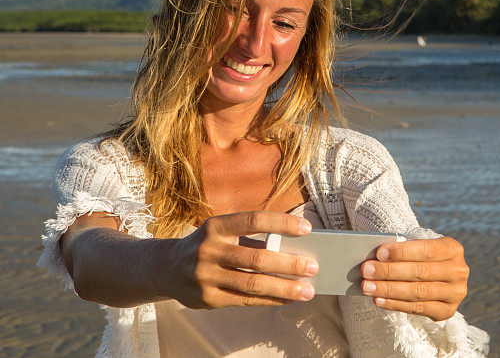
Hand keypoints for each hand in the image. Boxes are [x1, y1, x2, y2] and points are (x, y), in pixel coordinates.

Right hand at [158, 211, 318, 308]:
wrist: (166, 268)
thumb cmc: (208, 246)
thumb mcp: (222, 234)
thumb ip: (252, 239)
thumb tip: (294, 249)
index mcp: (215, 227)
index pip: (254, 221)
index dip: (282, 224)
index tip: (307, 229)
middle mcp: (208, 250)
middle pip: (257, 258)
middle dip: (289, 264)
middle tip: (313, 267)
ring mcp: (206, 277)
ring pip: (253, 284)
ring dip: (285, 288)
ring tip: (307, 290)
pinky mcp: (208, 299)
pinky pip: (245, 301)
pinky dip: (270, 300)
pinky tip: (287, 298)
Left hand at [360, 236, 468, 321]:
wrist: (441, 277)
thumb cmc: (423, 258)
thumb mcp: (419, 248)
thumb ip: (403, 250)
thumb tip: (375, 258)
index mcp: (453, 249)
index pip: (426, 250)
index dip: (402, 252)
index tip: (379, 253)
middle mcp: (458, 271)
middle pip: (420, 272)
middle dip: (389, 272)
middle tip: (366, 270)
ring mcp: (455, 293)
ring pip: (417, 292)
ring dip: (388, 290)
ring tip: (367, 287)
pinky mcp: (447, 311)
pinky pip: (417, 309)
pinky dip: (395, 304)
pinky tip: (379, 300)